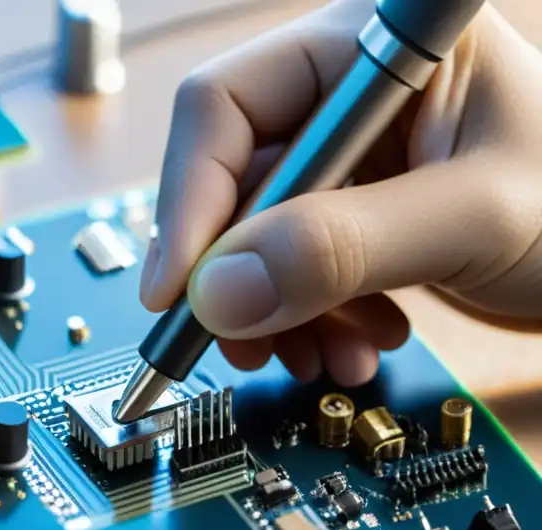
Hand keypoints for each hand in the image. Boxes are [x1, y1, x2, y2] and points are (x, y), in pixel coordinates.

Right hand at [142, 0, 541, 385]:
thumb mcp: (470, 217)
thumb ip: (343, 248)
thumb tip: (218, 292)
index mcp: (366, 52)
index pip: (224, 107)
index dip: (188, 201)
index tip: (177, 291)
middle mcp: (340, 99)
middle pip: (229, 182)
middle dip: (235, 277)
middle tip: (242, 346)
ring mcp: (343, 163)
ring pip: (251, 240)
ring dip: (274, 313)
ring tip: (325, 358)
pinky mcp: (348, 216)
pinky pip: (288, 270)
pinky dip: (307, 320)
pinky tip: (354, 345)